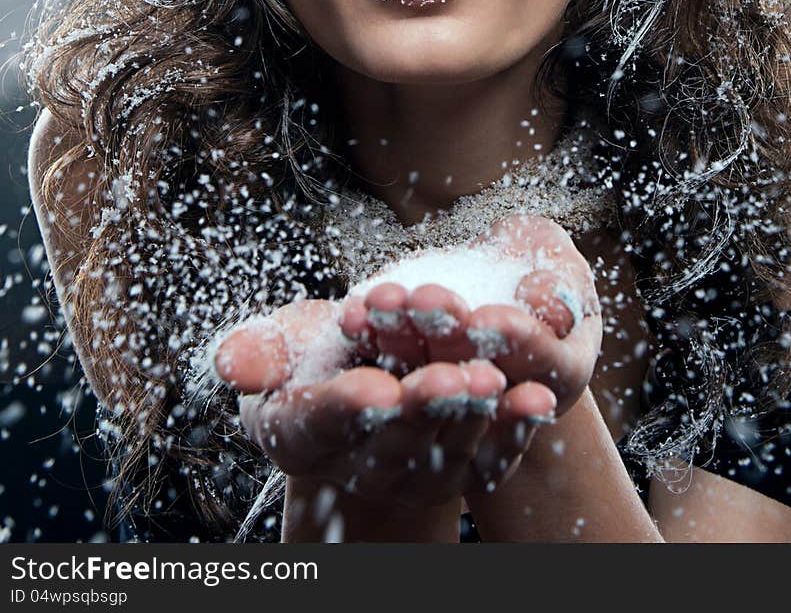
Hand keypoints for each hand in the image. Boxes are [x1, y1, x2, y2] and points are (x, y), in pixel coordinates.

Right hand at [213, 298, 537, 506]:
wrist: (365, 377)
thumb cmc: (311, 357)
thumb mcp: (280, 346)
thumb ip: (259, 352)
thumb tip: (228, 362)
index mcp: (306, 433)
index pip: (322, 423)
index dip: (345, 407)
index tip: (373, 389)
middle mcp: (362, 463)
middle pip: (393, 437)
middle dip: (422, 407)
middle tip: (449, 378)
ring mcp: (415, 470)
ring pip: (446, 444)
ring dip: (473, 414)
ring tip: (493, 380)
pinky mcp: (462, 468)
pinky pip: (491, 457)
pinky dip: (515, 429)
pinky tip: (536, 400)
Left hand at [340, 215, 602, 417]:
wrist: (501, 276)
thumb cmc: (542, 264)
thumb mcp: (559, 264)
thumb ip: (559, 284)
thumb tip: (548, 306)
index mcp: (560, 373)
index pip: (542, 363)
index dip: (515, 341)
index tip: (486, 318)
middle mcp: (509, 397)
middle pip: (477, 377)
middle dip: (448, 335)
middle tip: (425, 301)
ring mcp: (456, 396)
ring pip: (426, 374)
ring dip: (400, 337)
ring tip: (380, 301)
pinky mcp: (410, 379)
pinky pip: (389, 362)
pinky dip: (370, 337)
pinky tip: (350, 314)